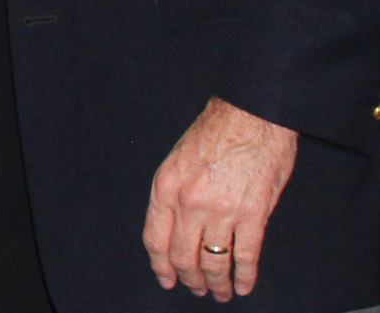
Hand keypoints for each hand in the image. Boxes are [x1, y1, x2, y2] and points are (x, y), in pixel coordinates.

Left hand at [142, 97, 297, 300]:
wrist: (251, 115)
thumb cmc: (214, 133)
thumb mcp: (177, 161)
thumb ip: (173, 195)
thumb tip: (174, 229)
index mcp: (165, 187)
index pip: (154, 239)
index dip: (161, 266)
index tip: (167, 280)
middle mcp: (189, 203)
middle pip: (183, 257)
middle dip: (190, 279)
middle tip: (197, 289)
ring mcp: (221, 210)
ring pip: (214, 262)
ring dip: (217, 283)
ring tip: (221, 292)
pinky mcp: (252, 215)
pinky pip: (246, 256)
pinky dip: (245, 276)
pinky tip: (244, 285)